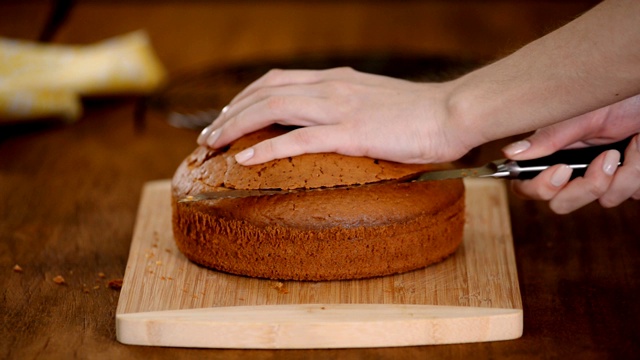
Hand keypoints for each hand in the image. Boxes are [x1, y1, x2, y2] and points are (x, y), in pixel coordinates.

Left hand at [197, 67, 475, 165]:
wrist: (452, 113)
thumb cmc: (419, 113)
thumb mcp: (375, 102)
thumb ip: (349, 107)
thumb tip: (332, 124)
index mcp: (335, 80)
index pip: (276, 81)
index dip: (245, 97)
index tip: (228, 116)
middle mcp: (330, 87)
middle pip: (264, 93)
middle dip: (229, 113)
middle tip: (207, 135)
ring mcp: (338, 108)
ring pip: (271, 110)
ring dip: (235, 127)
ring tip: (211, 145)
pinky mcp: (350, 133)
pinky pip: (298, 139)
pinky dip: (267, 149)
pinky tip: (244, 160)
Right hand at [502, 95, 639, 213]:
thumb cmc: (618, 96)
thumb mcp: (581, 117)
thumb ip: (548, 138)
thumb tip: (510, 153)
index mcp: (552, 152)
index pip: (527, 186)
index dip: (541, 187)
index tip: (563, 170)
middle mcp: (572, 168)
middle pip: (562, 203)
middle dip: (588, 187)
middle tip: (609, 157)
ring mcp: (600, 176)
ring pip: (603, 200)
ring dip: (624, 175)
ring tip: (634, 145)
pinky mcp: (626, 180)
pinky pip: (630, 194)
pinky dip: (638, 173)